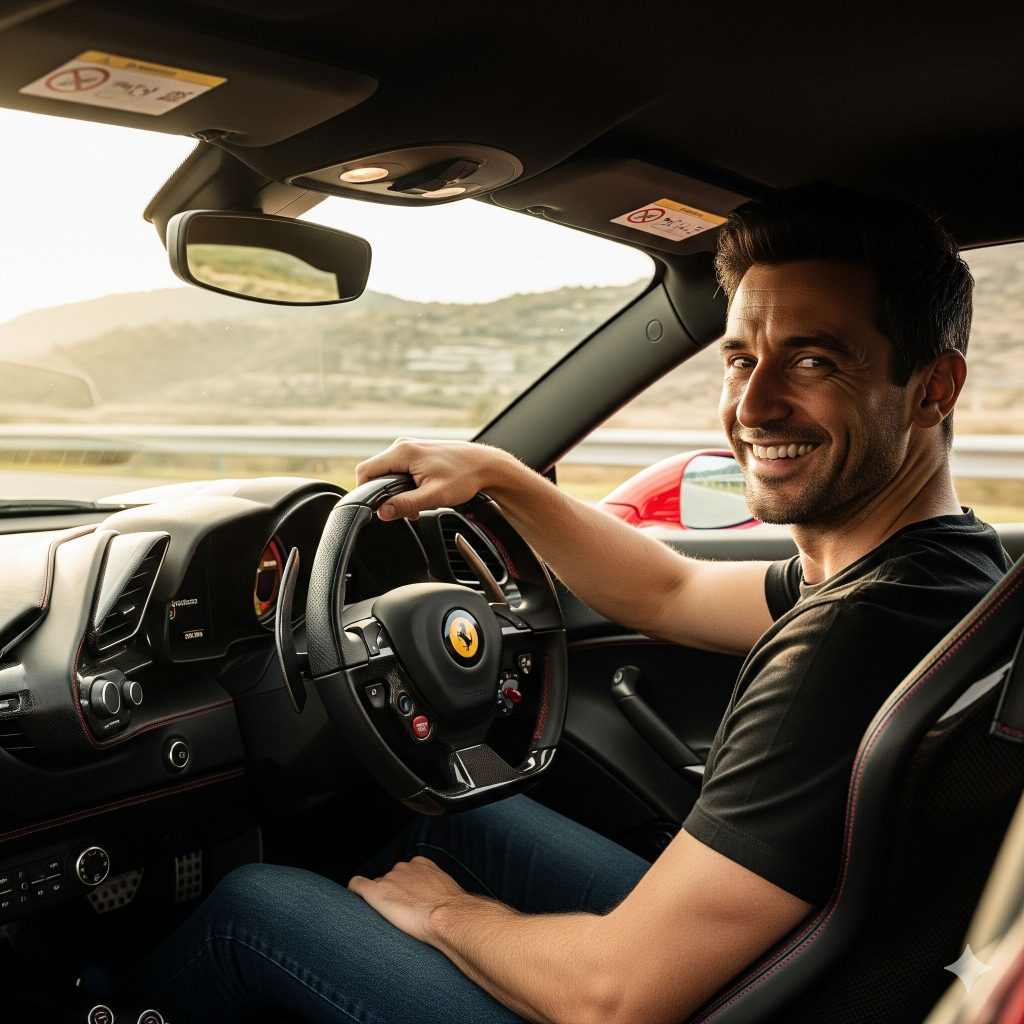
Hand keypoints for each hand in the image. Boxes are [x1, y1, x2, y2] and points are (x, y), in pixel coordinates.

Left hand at [348, 855, 466, 944]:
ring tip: (383, 918)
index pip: (404, 873)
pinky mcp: (376, 891)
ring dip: (378, 899)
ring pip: (375, 886)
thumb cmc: (452, 910)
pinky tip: (353, 900)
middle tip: (398, 915)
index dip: (403, 889)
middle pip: (389, 879)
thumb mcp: (448, 893)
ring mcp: (389, 878)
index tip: (407, 903)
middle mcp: (403, 868)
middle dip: (391, 894)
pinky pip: (356, 885)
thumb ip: (437, 891)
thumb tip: (440, 904)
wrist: (448, 916)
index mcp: (420, 864)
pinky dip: (353, 892)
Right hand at [355, 437, 515, 521]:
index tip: (376, 508)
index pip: (365, 471)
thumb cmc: (464, 477)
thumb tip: (383, 512)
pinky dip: (404, 484)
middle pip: (375, 472)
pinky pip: (399, 469)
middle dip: (383, 493)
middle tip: (401, 510)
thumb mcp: (434, 496)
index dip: (364, 492)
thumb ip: (406, 504)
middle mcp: (402, 445)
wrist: (485, 465)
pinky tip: (419, 495)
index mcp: (402, 452)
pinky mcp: (417, 452)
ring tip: (415, 504)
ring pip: (387, 471)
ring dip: (395, 490)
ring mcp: (410, 447)